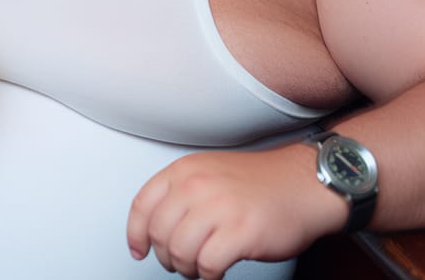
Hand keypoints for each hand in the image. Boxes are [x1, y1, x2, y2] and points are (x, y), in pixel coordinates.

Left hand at [126, 145, 346, 278]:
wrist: (303, 183)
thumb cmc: (259, 182)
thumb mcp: (209, 173)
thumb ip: (181, 192)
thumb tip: (154, 225)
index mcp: (185, 169)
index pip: (142, 204)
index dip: (135, 233)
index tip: (139, 249)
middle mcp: (196, 185)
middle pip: (158, 233)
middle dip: (166, 256)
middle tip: (180, 262)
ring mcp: (218, 207)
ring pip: (179, 252)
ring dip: (187, 268)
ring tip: (201, 266)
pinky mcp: (240, 232)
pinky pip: (208, 265)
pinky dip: (209, 276)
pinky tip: (218, 270)